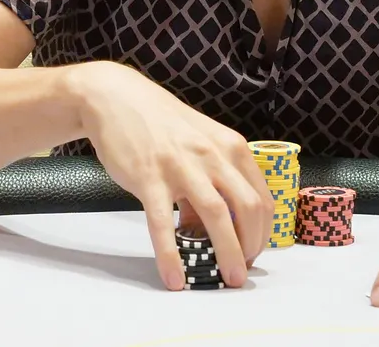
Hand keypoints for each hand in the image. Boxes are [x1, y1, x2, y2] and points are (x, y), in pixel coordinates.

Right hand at [69, 61, 270, 290]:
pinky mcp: (150, 179)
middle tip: (243, 272)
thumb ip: (213, 177)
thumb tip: (216, 224)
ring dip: (227, 254)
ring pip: (216, 217)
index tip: (253, 252)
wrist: (116, 98)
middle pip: (248, 209)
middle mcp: (212, 155)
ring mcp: (182, 167)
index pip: (261, 197)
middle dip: (251, 247)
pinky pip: (164, 225)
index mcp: (230, 147)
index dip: (262, 232)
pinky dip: (171, 256)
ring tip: (226, 280)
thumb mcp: (200, 142)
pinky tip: (174, 278)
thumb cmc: (161, 123)